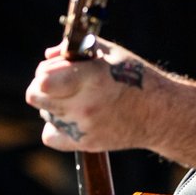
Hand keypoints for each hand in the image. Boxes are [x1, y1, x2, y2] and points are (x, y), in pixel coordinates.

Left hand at [25, 38, 154, 152]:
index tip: (55, 70)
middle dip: (42, 85)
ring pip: (45, 113)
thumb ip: (76, 50)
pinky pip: (50, 136)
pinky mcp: (85, 143)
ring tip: (77, 99)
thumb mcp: (110, 54)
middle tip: (60, 83)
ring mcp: (84, 127)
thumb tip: (50, 55)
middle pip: (35, 96)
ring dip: (53, 104)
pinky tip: (72, 118)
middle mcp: (85, 105)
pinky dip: (56, 127)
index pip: (43, 81)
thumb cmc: (135, 77)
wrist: (160, 113)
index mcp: (92, 78)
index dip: (44, 72)